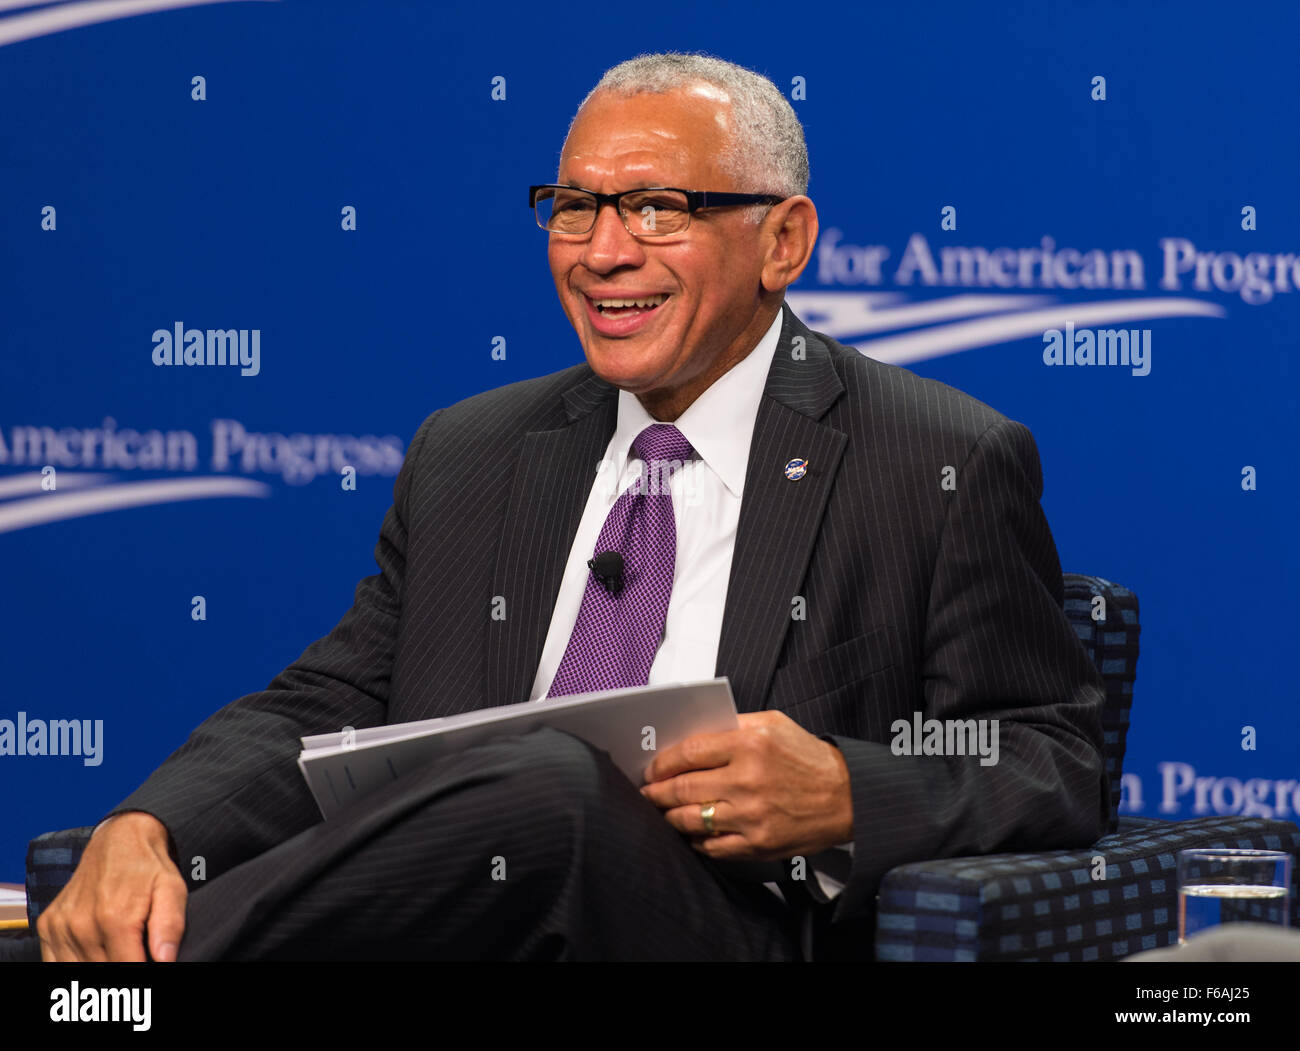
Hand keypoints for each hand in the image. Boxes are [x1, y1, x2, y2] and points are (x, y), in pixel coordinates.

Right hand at [37, 812, 187, 961]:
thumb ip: (170, 926)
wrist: (119, 840)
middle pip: (101, 974)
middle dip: (119, 973)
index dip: (140, 978)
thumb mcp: (172, 890)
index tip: (147, 969)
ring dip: (97, 968)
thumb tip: (166, 960)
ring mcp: (61, 925)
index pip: (126, 970)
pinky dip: (73, 964)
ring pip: (77, 972)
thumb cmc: (149, 868)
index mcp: (115, 918)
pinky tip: (94, 953)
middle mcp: (82, 924)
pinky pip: (54, 962)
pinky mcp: (48, 924)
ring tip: (117, 951)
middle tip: (134, 953)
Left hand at [638, 710, 852, 859]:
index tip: (652, 768)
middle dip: (656, 792)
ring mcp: (751, 815)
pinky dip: (695, 840)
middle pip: (683, 788)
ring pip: (691, 820)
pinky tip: (691, 832)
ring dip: (670, 816)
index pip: (688, 752)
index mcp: (750, 744)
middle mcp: (748, 780)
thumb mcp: (773, 724)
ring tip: (663, 811)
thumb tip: (690, 737)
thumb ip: (732, 725)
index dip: (662, 762)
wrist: (848, 796)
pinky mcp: (757, 843)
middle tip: (647, 792)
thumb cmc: (809, 758)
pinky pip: (712, 846)